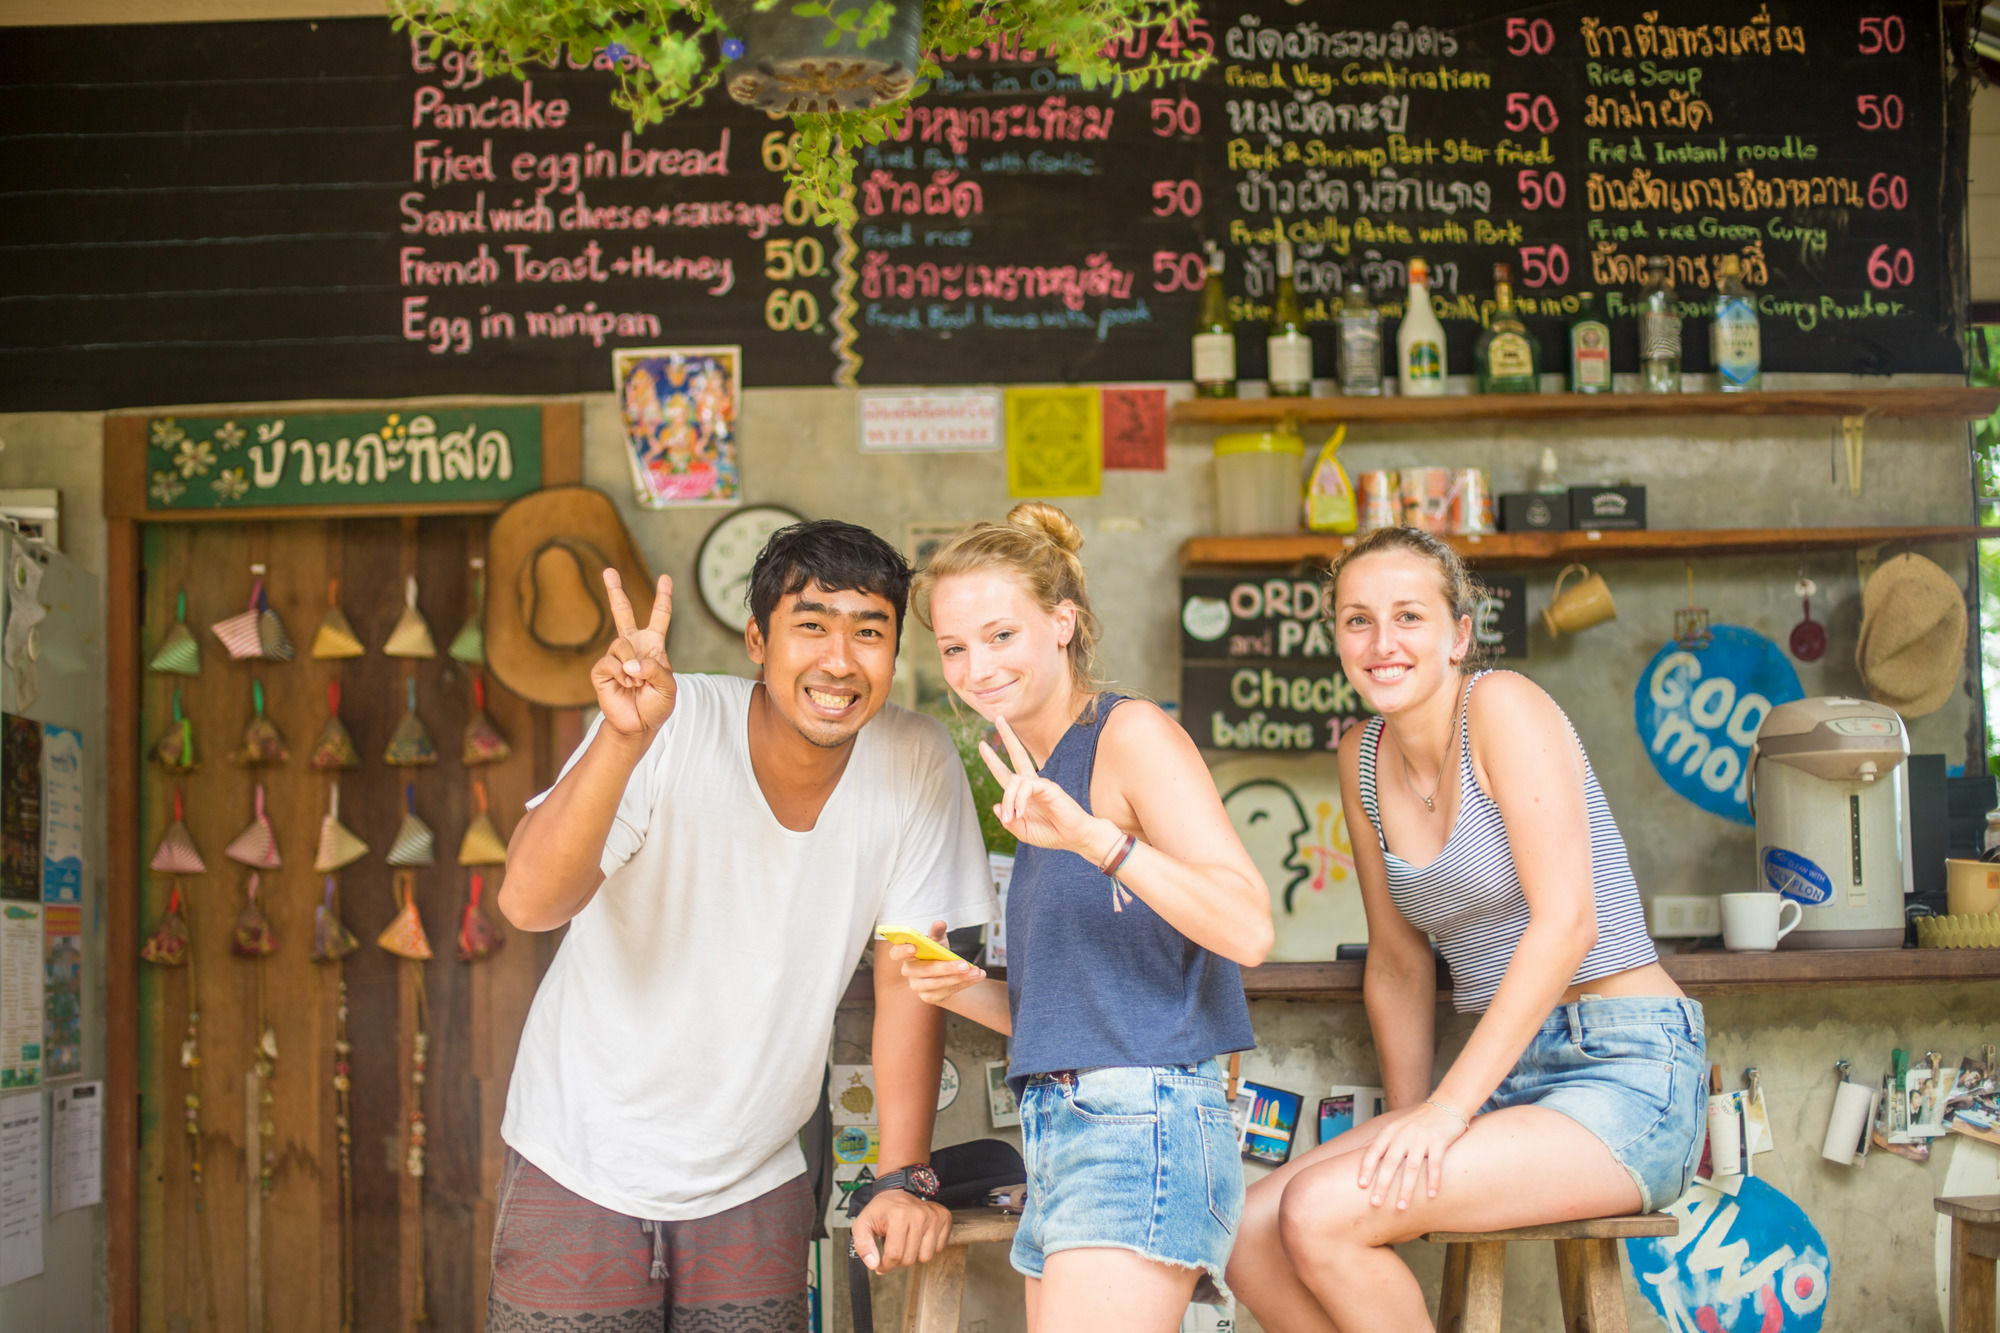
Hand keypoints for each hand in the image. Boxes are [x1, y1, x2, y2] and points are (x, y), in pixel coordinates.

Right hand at [590, 570, 675, 737]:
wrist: (639, 725)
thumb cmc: (656, 705)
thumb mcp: (668, 686)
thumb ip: (655, 669)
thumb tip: (630, 662)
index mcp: (653, 646)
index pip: (660, 617)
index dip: (663, 597)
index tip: (665, 578)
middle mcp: (633, 646)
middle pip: (623, 613)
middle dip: (615, 591)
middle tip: (608, 571)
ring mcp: (616, 656)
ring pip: (621, 644)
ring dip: (632, 665)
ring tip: (637, 682)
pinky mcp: (601, 670)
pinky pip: (610, 662)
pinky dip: (621, 675)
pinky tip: (626, 684)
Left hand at [850, 1188, 951, 1273]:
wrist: (898, 1191)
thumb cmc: (881, 1209)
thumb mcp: (863, 1224)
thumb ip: (862, 1246)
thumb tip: (873, 1264)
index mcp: (898, 1216)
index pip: (894, 1255)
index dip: (885, 1265)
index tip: (880, 1263)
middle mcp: (919, 1215)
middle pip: (910, 1259)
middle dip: (898, 1260)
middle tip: (893, 1247)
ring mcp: (933, 1216)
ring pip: (926, 1256)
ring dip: (914, 1254)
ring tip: (906, 1242)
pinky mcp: (944, 1218)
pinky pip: (939, 1248)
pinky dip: (927, 1247)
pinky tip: (919, 1237)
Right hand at [891, 919, 985, 1006]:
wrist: (945, 972)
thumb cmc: (937, 952)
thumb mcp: (938, 940)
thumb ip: (937, 932)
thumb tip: (940, 923)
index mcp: (906, 954)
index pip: (896, 953)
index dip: (902, 950)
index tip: (914, 947)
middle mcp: (908, 971)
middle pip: (924, 970)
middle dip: (946, 968)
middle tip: (965, 964)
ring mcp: (917, 986)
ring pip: (937, 984)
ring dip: (959, 978)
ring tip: (975, 971)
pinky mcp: (929, 997)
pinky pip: (946, 992)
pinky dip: (963, 984)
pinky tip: (975, 977)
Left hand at [979, 716, 1105, 856]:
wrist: (1075, 837)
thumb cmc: (1052, 834)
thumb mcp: (1023, 831)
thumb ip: (1009, 821)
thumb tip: (995, 805)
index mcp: (1024, 794)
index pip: (1006, 773)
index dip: (992, 760)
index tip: (982, 744)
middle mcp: (1032, 785)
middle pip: (1017, 754)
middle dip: (1007, 737)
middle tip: (998, 718)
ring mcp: (1041, 784)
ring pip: (1015, 781)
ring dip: (1009, 799)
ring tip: (1013, 817)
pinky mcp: (1049, 787)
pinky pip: (1026, 787)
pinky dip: (1019, 799)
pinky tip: (1021, 812)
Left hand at [1354, 1099, 1469, 1209]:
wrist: (1446, 1105)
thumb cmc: (1420, 1120)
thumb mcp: (1398, 1126)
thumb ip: (1383, 1140)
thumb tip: (1365, 1154)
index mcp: (1391, 1132)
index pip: (1374, 1151)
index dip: (1367, 1168)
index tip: (1361, 1185)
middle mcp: (1403, 1135)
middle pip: (1390, 1163)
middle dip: (1382, 1184)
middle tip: (1376, 1203)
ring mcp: (1421, 1139)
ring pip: (1411, 1168)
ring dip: (1406, 1189)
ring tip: (1401, 1206)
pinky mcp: (1439, 1141)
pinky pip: (1435, 1164)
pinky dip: (1433, 1180)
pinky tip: (1431, 1195)